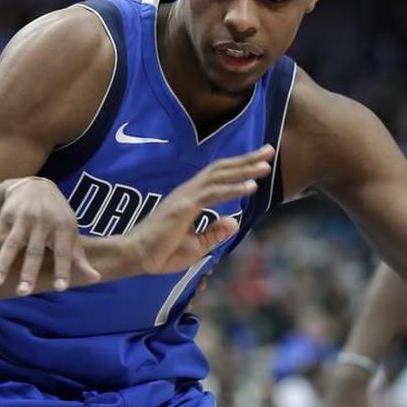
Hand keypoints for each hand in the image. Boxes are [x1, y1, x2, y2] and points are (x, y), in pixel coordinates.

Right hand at [0, 177, 96, 294]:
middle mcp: (43, 222)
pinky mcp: (6, 216)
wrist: (37, 186)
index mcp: (63, 227)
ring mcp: (23, 218)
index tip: (60, 288)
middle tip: (23, 293)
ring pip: (11, 244)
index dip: (63, 269)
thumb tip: (96, 279)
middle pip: (35, 250)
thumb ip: (79, 257)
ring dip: (1, 263)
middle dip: (28, 271)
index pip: (64, 251)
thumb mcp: (72, 232)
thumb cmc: (58, 216)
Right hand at [128, 145, 273, 274]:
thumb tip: (235, 221)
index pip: (217, 176)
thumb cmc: (160, 253)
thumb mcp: (196, 246)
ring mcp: (186, 197)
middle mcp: (188, 191)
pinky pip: (213, 194)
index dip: (238, 166)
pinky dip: (234, 188)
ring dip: (244, 169)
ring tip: (266, 164)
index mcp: (189, 198)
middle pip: (221, 169)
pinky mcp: (185, 207)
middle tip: (269, 149)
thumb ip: (214, 233)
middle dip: (247, 159)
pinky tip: (251, 185)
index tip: (259, 161)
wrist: (136, 256)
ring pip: (220, 177)